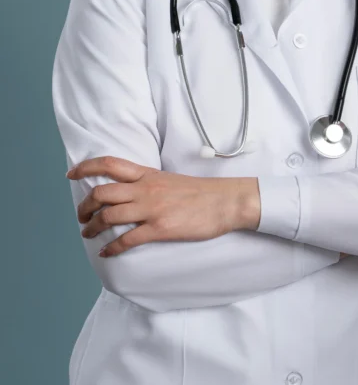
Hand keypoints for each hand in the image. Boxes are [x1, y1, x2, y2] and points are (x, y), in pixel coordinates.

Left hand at [68, 157, 259, 257]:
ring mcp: (152, 209)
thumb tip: (131, 193)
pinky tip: (107, 252)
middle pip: (101, 193)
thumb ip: (149, 184)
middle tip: (82, 215)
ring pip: (108, 216)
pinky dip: (111, 247)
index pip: (110, 164)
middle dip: (85, 206)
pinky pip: (126, 239)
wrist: (227, 201)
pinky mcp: (160, 229)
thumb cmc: (203, 192)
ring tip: (89, 233)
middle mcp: (146, 189)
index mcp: (149, 175)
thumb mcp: (171, 180)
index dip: (86, 168)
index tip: (72, 174)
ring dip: (92, 227)